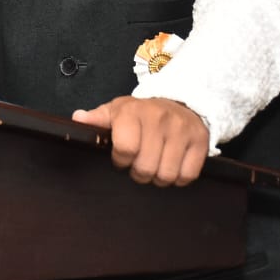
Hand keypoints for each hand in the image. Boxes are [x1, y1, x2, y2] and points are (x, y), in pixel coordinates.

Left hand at [72, 95, 209, 186]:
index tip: (123, 158)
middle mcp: (159, 118)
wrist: (182, 102)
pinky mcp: (201, 140)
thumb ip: (97, 118)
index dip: (121, 161)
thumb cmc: (143, 113)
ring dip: (159, 177)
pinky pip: (188, 175)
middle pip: (146, 168)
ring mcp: (182, 130)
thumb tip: (78, 119)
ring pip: (167, 175)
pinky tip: (173, 165)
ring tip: (156, 165)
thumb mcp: (117, 111)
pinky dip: (179, 177)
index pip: (124, 150)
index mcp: (133, 112)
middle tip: (141, 164)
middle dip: (140, 173)